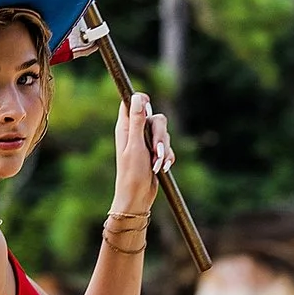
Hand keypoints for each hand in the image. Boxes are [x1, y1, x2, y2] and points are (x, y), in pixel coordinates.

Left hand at [110, 91, 172, 216]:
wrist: (137, 198)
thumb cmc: (132, 174)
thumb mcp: (135, 145)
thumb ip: (137, 121)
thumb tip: (137, 96)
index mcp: (125, 128)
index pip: (131, 102)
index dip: (141, 100)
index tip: (148, 108)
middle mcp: (135, 132)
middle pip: (155, 118)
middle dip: (161, 135)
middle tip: (157, 151)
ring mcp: (145, 143)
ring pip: (164, 134)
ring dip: (164, 150)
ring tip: (157, 165)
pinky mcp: (154, 153)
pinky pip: (167, 148)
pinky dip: (167, 157)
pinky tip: (162, 168)